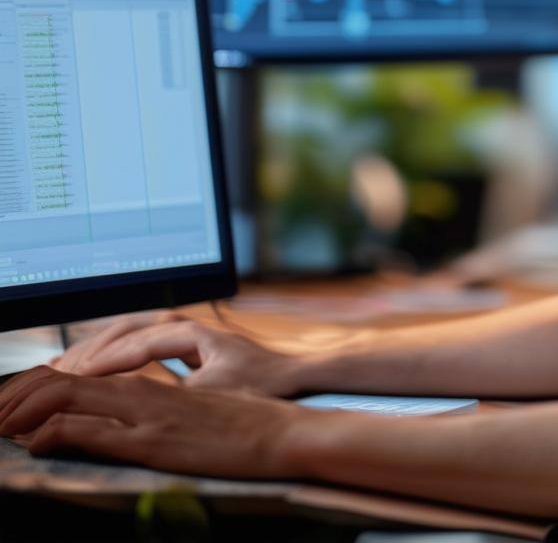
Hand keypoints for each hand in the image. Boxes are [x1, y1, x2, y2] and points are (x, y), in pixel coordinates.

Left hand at [0, 365, 321, 478]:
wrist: (280, 431)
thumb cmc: (248, 418)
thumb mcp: (200, 402)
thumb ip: (166, 398)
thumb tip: (136, 405)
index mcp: (153, 380)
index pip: (88, 366)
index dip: (48, 378)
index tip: (20, 395)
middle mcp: (145, 389)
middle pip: (69, 376)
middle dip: (24, 391)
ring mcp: (147, 413)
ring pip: (72, 395)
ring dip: (30, 406)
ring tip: (3, 421)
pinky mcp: (152, 440)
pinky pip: (91, 429)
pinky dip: (55, 431)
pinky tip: (35, 440)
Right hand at [51, 311, 304, 395]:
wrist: (297, 369)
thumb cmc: (263, 381)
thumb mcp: (215, 394)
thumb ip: (173, 393)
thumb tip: (134, 397)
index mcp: (191, 332)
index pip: (135, 345)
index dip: (102, 364)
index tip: (72, 380)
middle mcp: (187, 324)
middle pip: (127, 329)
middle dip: (90, 349)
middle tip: (57, 370)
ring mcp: (188, 330)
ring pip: (133, 330)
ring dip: (101, 346)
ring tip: (69, 365)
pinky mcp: (190, 342)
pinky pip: (142, 338)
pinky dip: (117, 349)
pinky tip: (101, 364)